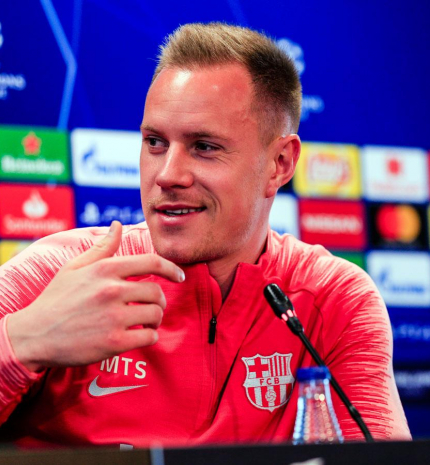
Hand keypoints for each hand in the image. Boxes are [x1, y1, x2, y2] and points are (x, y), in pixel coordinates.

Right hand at [6, 221, 184, 371]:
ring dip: (155, 320)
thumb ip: (101, 247)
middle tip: (151, 307)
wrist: (33, 335)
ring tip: (144, 323)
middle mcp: (112, 290)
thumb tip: (118, 225)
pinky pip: (149, 337)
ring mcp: (114, 317)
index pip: (152, 262)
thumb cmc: (56, 299)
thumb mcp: (74, 267)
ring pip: (155, 315)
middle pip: (157, 292)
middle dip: (159, 301)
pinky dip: (149, 337)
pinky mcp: (114, 342)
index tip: (180, 276)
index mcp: (105, 269)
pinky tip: (139, 336)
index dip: (172, 268)